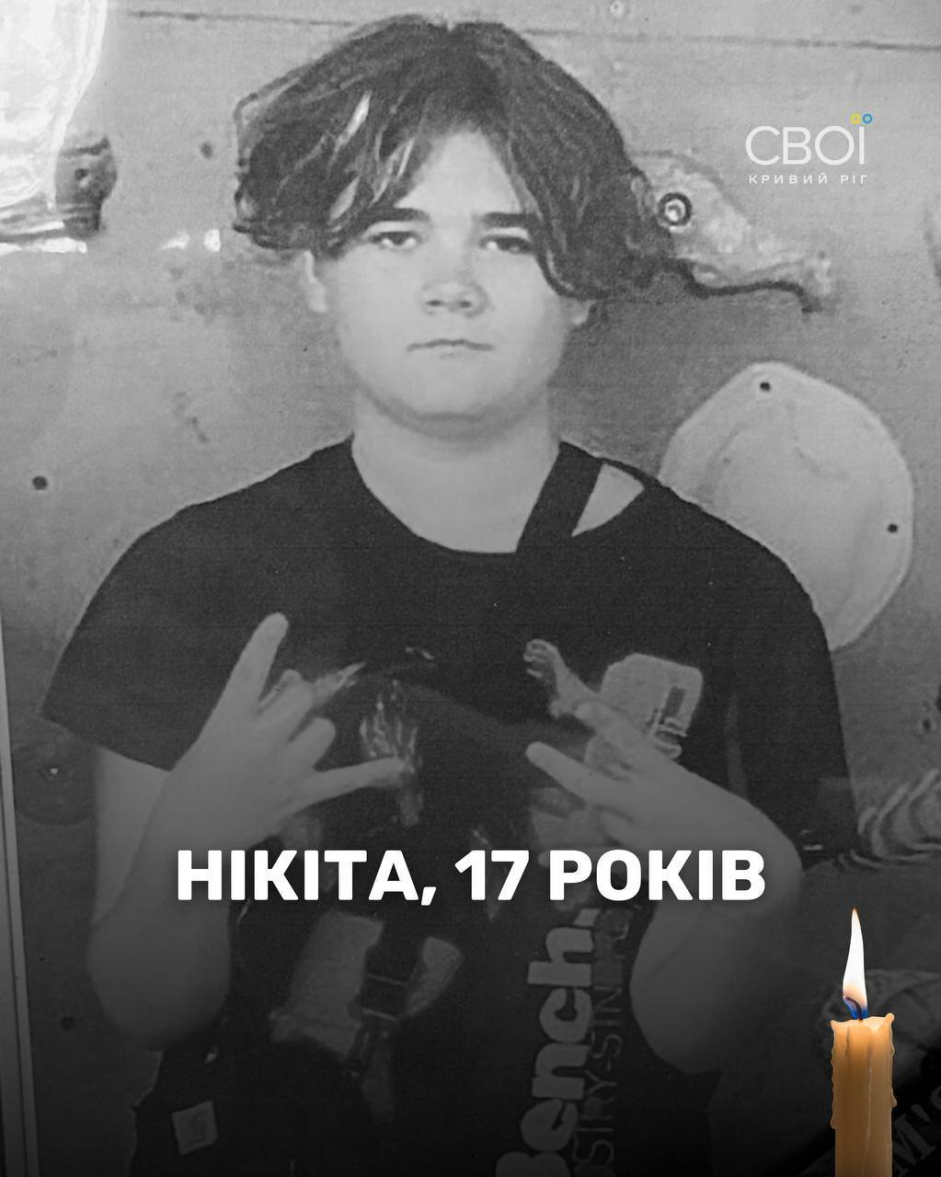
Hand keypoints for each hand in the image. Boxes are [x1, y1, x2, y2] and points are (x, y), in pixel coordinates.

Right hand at [152, 613, 403, 854]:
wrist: (187, 839)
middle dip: (295, 698)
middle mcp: (259, 744)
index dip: (263, 645)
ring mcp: (284, 771)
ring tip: (292, 744)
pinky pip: (344, 780)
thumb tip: (291, 683)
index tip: (280, 619)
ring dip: (312, 730)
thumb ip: (250, 710)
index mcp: (227, 725)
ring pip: (322, 729)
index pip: (247, 675)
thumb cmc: (193, 783)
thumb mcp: (212, 737)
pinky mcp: (300, 795)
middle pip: (300, 698)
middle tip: (279, 712)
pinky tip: (399, 765)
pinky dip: (371, 772)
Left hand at [526, 699, 794, 862]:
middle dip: (559, 768)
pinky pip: (600, 860)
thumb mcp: (693, 787)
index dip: (602, 722)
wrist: (757, 865)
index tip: (580, 706)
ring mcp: (641, 837)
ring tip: (566, 814)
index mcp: (666, 776)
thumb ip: (655, 779)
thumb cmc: (731, 818)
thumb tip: (620, 769)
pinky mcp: (643, 866)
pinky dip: (572, 860)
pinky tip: (546, 859)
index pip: (628, 741)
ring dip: (584, 816)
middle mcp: (647, 804)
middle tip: (533, 752)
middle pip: (591, 785)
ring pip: (596, 821)